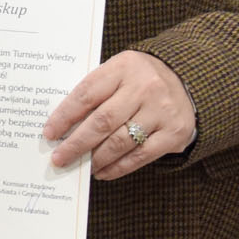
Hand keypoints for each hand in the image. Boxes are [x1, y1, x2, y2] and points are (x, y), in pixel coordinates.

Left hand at [44, 50, 197, 179]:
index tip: (49, 133)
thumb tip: (63, 125)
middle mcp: (144, 87)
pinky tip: (103, 171)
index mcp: (124, 67)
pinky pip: (141, 155)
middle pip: (102, 121)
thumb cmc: (140, 78)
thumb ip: (95, 91)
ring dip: (96, 158)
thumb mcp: (118, 72)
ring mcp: (161, 111)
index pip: (87, 94)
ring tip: (81, 166)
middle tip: (59, 158)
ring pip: (120, 141)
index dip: (64, 116)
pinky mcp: (174, 132)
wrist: (188, 80)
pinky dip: (118, 167)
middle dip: (76, 143)